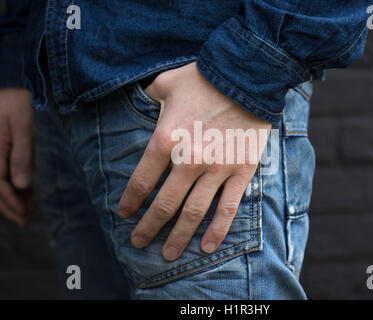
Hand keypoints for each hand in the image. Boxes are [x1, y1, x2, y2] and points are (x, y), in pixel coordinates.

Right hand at [0, 88, 33, 225]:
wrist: (4, 83)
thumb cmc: (13, 101)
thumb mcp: (23, 125)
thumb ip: (22, 155)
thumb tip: (21, 185)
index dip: (12, 203)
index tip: (26, 214)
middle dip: (9, 206)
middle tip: (26, 219)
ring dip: (9, 198)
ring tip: (27, 209)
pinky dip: (9, 184)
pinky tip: (22, 191)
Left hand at [118, 62, 270, 259]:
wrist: (246, 77)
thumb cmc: (204, 78)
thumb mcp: (165, 84)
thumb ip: (148, 97)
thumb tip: (139, 101)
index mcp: (166, 141)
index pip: (141, 181)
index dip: (130, 202)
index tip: (124, 214)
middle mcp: (188, 161)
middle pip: (164, 204)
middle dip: (149, 227)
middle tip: (138, 242)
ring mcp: (217, 169)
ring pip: (194, 212)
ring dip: (179, 236)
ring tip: (169, 254)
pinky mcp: (241, 171)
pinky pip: (228, 207)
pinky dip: (217, 230)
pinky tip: (207, 246)